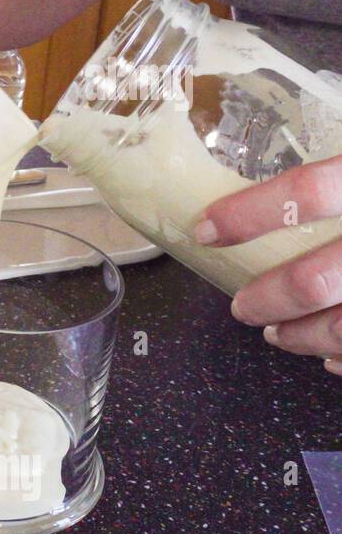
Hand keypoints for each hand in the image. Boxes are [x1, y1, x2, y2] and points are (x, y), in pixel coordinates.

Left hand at [195, 154, 341, 375]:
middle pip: (314, 279)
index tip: (205, 229)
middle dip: (266, 299)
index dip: (247, 215)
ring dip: (301, 336)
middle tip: (242, 307)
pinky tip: (328, 355)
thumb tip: (250, 186)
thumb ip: (327, 179)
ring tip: (279, 333)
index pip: (308, 190)